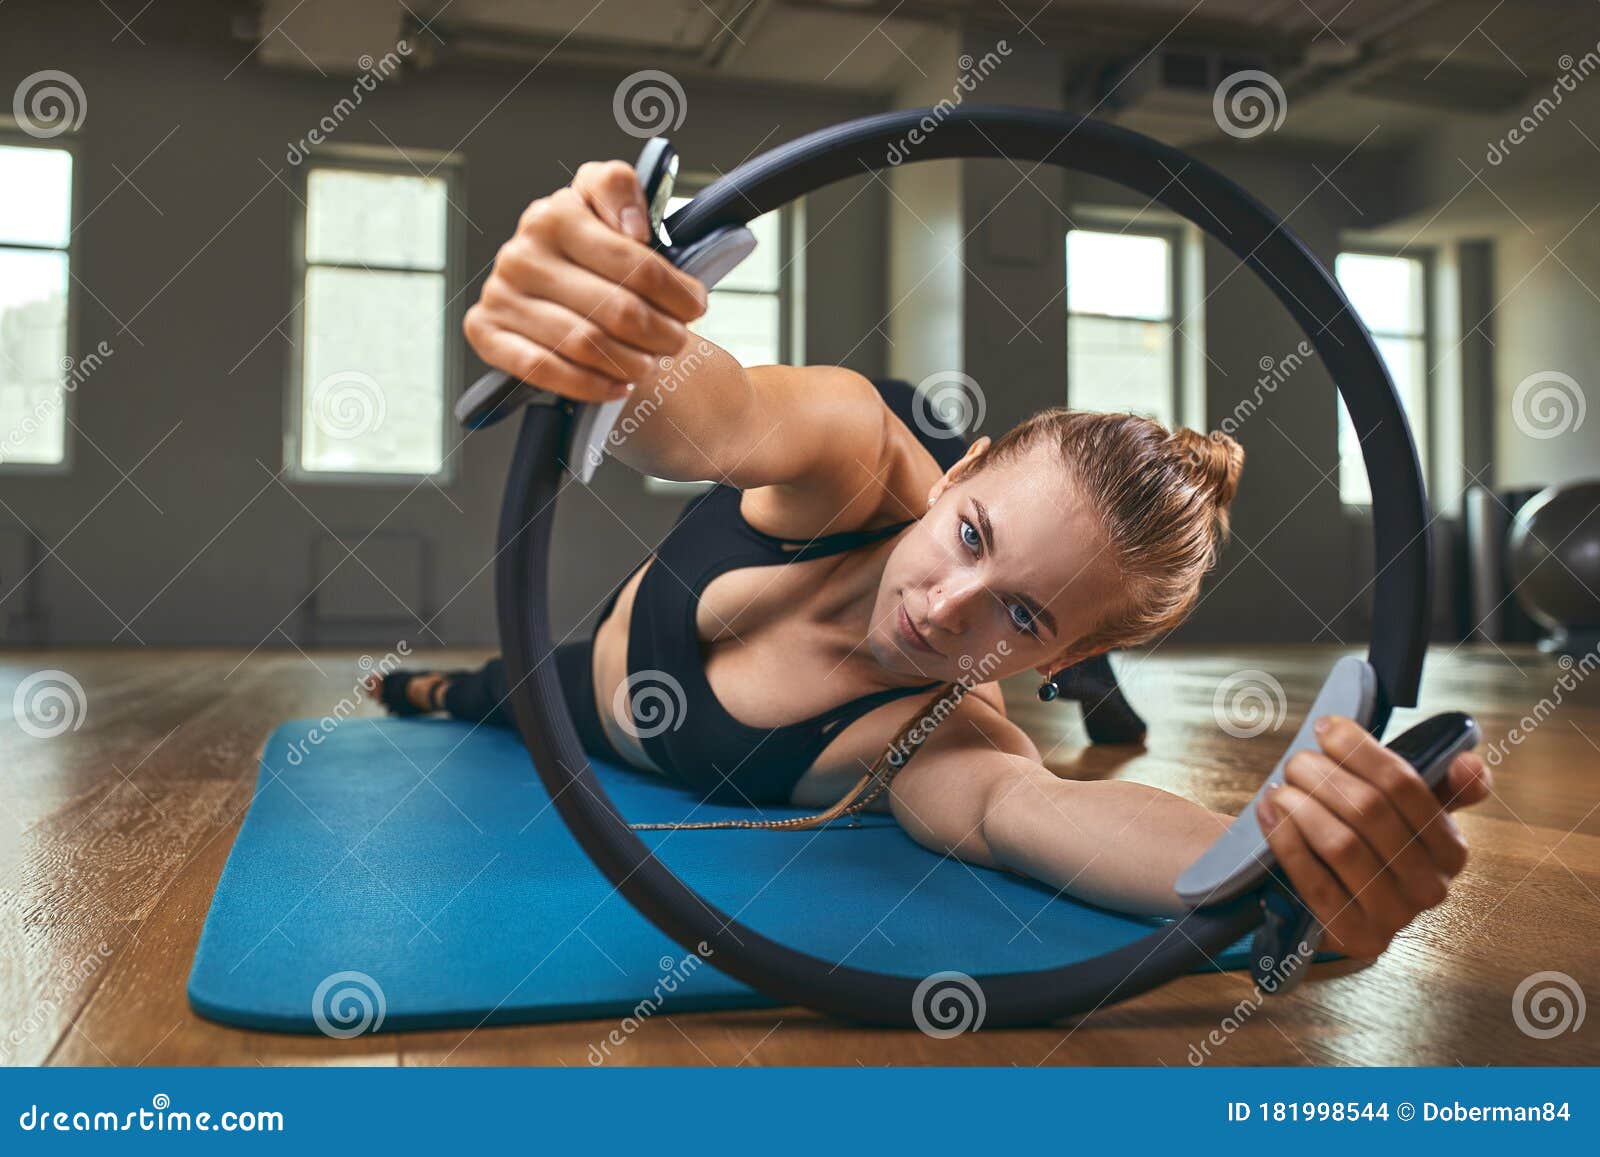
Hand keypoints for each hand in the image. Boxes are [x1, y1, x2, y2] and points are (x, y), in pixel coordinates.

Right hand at [464, 160, 707, 402]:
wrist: (545, 280)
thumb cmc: (588, 249)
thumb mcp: (607, 201)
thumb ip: (621, 190)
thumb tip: (634, 229)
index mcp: (556, 214)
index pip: (635, 262)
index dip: (675, 291)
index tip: (693, 304)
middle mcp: (523, 252)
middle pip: (617, 308)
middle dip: (661, 333)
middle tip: (676, 341)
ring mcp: (501, 293)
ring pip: (586, 343)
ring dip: (631, 363)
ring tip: (650, 364)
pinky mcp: (486, 331)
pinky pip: (544, 369)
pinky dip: (589, 384)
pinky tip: (616, 385)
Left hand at [1257, 715, 1492, 961]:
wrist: (1340, 906)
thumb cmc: (1372, 844)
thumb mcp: (1408, 814)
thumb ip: (1440, 784)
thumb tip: (1468, 761)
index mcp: (1452, 849)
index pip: (1407, 786)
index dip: (1362, 751)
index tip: (1327, 728)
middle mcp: (1430, 887)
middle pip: (1369, 811)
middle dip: (1324, 775)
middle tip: (1297, 761)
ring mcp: (1393, 916)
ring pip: (1341, 845)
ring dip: (1301, 806)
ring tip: (1280, 787)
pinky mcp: (1353, 936)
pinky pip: (1313, 881)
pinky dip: (1286, 841)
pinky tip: (1269, 814)